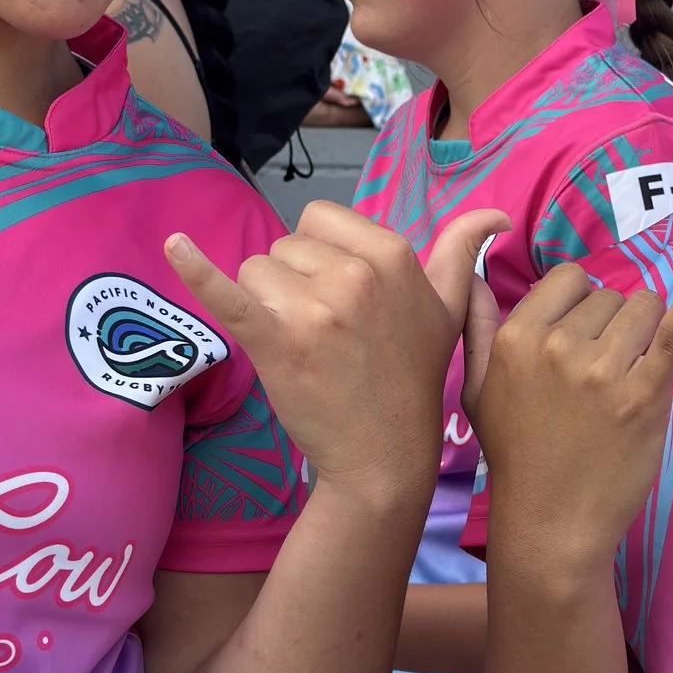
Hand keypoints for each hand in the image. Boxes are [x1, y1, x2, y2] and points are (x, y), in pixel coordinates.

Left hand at [164, 203, 506, 512]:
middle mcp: (355, 273)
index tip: (341, 299)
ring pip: (255, 271)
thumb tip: (498, 214)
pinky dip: (196, 269)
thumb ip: (463, 252)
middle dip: (292, 283)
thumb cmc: (412, 381)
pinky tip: (173, 245)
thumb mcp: (451, 310)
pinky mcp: (276, 339)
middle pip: (284, 245)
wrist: (384, 458)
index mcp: (393, 254)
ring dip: (265, 304)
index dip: (320, 256)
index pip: (321, 218)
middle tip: (325, 333)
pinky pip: (227, 293)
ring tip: (301, 346)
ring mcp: (315, 306)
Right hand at [472, 258, 672, 576]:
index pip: (568, 280)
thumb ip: (475, 326)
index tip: (577, 340)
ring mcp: (604, 369)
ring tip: (625, 379)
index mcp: (516, 338)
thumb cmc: (516, 456)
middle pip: (609, 297)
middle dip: (610, 327)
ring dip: (642, 336)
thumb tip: (469, 271)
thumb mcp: (475, 391)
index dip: (579, 306)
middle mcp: (558, 345)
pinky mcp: (645, 394)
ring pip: (643, 309)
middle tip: (595, 379)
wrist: (550, 524)